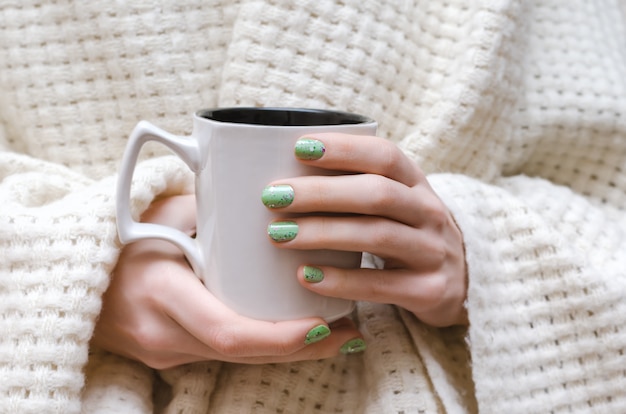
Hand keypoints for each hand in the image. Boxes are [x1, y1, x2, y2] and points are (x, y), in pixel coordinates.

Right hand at [93, 195, 362, 368]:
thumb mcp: (165, 214)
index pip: (231, 333)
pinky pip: (229, 355)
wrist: (76, 278)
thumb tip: (273, 193)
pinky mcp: (176, 355)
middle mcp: (165, 335)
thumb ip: (212, 206)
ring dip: (294, 350)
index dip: (285, 336)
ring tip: (340, 331)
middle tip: (352, 330)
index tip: (328, 323)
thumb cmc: (120, 237)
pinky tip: (300, 332)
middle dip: (305, 348)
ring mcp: (169, 351)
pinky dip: (267, 345)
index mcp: (161, 295)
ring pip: (244, 361)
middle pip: (248, 355)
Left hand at [262, 134, 466, 326]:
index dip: (344, 148)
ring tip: (279, 234)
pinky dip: (340, 280)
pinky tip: (305, 276)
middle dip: (321, 193)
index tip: (298, 148)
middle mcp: (429, 212)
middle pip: (376, 194)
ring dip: (323, 232)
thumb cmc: (407, 234)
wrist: (462, 282)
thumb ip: (357, 189)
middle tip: (273, 196)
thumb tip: (289, 176)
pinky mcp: (428, 291)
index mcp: (417, 183)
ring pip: (376, 236)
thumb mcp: (396, 205)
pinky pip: (379, 285)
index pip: (384, 156)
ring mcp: (432, 252)